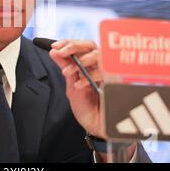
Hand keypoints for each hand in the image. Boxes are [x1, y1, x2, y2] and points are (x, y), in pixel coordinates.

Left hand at [49, 39, 136, 161]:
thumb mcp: (71, 86)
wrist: (97, 128)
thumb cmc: (87, 108)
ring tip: (69, 71)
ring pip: (99, 54)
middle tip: (61, 51)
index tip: (55, 45)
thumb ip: (65, 68)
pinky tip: (79, 85)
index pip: (81, 45)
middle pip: (91, 45)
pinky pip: (105, 72)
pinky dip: (89, 76)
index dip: (68, 42)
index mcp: (90, 64)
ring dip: (81, 59)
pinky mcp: (116, 83)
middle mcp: (100, 66)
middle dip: (74, 46)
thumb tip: (53, 51)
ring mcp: (109, 73)